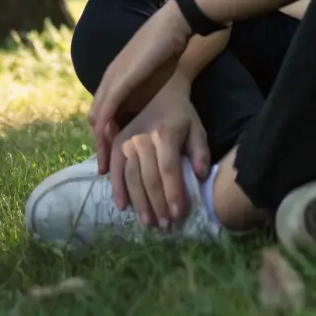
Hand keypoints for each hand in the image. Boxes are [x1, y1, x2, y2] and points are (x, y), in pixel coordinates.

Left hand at [89, 0, 190, 159]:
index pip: (104, 113)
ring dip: (100, 141)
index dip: (106, 137)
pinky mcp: (120, 78)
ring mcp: (113, 78)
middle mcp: (110, 79)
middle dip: (100, 145)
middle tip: (105, 168)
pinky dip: (104, 126)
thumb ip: (146, 92)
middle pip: (97, 118)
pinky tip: (108, 141)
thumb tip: (149, 114)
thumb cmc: (169, 49)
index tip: (112, 158)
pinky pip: (107, 107)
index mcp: (116, 78)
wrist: (174, 26)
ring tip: (106, 163)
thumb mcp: (153, 77)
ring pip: (98, 116)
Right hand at [106, 73, 209, 226]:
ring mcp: (127, 139)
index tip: (178, 215)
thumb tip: (200, 177)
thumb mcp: (197, 128)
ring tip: (149, 222)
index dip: (173, 194)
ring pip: (131, 177)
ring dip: (139, 203)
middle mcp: (143, 137)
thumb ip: (200, 152)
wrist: (160, 89)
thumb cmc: (182, 114)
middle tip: (165, 226)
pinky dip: (117, 189)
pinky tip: (123, 206)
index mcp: (165, 133)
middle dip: (158, 205)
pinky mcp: (117, 141)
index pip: (169, 170)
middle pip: (149, 177)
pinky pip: (115, 168)